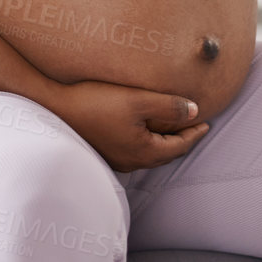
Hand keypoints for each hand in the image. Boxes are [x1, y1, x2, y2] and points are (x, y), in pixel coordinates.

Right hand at [44, 80, 209, 172]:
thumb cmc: (95, 103)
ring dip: (163, 141)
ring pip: (149, 153)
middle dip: (181, 140)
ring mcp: (116, 158)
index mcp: (143, 151)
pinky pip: (134, 150)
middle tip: (193, 126)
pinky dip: (146, 141)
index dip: (195, 134)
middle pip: (165, 153)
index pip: (179, 146)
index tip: (207, 122)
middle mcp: (131, 161)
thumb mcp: (138, 100)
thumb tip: (194, 111)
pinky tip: (143, 130)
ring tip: (172, 127)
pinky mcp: (103, 151)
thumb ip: (170, 106)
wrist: (55, 108)